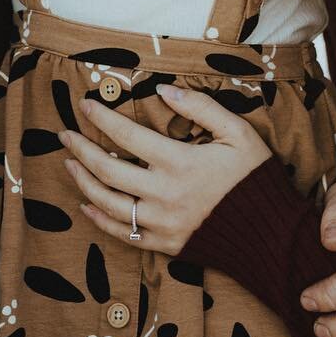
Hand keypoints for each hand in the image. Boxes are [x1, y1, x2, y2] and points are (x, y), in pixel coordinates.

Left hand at [60, 85, 270, 254]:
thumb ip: (201, 108)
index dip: (102, 119)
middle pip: (107, 170)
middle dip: (81, 149)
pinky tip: (86, 205)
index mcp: (180, 163)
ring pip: (108, 203)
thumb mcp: (238, 134)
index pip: (128, 136)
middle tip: (66, 134)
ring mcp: (161, 223)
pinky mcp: (164, 244)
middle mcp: (164, 195)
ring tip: (69, 164)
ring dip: (83, 182)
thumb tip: (163, 91)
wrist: (270, 234)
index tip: (85, 104)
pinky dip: (99, 219)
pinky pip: (122, 233)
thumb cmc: (255, 179)